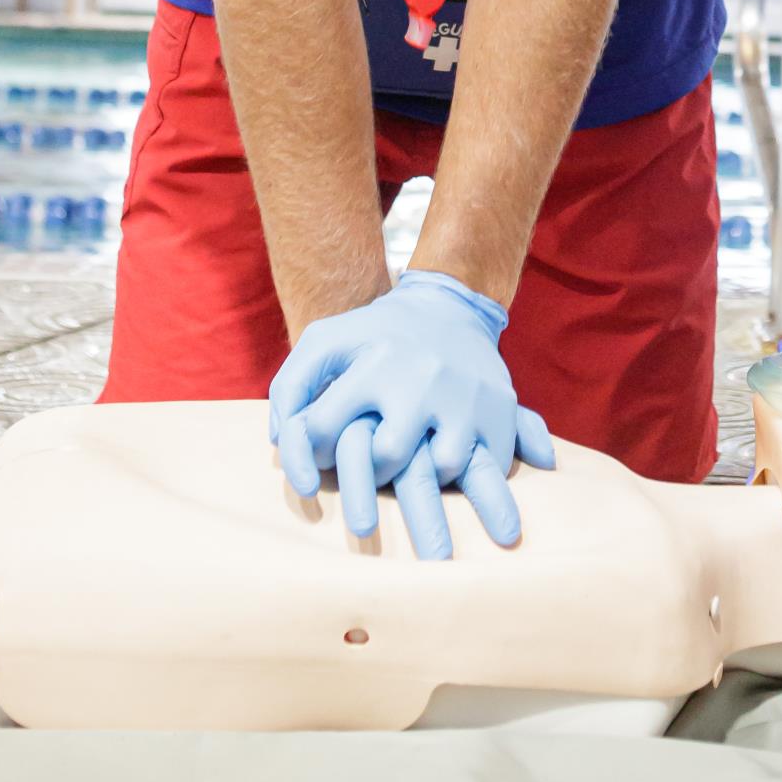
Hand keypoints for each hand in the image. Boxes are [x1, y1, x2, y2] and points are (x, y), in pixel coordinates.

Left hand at [268, 271, 554, 560]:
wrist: (450, 306)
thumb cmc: (376, 334)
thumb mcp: (326, 340)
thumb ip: (291, 385)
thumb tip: (282, 438)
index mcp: (372, 361)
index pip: (322, 430)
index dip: (311, 453)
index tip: (320, 455)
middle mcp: (419, 378)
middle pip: (386, 457)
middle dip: (370, 473)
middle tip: (373, 464)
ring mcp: (463, 393)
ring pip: (442, 467)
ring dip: (425, 475)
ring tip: (415, 462)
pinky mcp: (499, 407)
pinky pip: (488, 464)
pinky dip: (470, 472)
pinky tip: (453, 457)